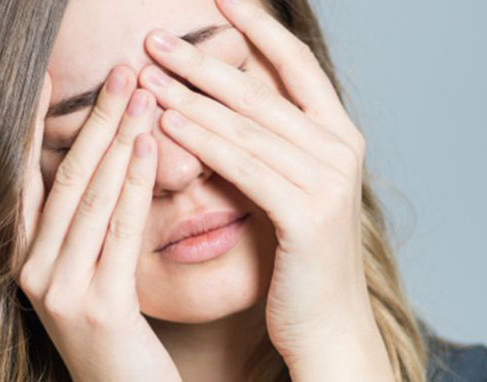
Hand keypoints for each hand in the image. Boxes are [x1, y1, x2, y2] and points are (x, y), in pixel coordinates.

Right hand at [17, 67, 180, 381]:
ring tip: (143, 93)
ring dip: (119, 139)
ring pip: (90, 197)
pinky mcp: (100, 307)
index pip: (24, 177)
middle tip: (122, 70)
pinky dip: (135, 183)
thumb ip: (86, 226)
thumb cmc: (117, 339)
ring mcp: (61, 290)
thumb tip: (102, 159)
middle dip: (96, 120)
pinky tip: (150, 148)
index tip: (48, 76)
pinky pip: (120, 230)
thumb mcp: (89, 276)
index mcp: (24, 259)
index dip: (33, 124)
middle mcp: (32, 272)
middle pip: (64, 177)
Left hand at [138, 0, 393, 379]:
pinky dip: (204, 141)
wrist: (327, 326)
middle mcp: (341, 149)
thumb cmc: (298, 261)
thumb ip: (264, 145)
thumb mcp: (285, 189)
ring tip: (146, 74)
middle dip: (203, 60)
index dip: (257, 29)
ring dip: (190, 96)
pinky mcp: (308, 214)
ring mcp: (329, 180)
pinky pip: (244, 166)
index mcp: (339, 136)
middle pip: (261, 91)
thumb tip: (213, 99)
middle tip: (154, 37)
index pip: (296, 65)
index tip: (219, 0)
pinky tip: (168, 123)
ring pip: (247, 126)